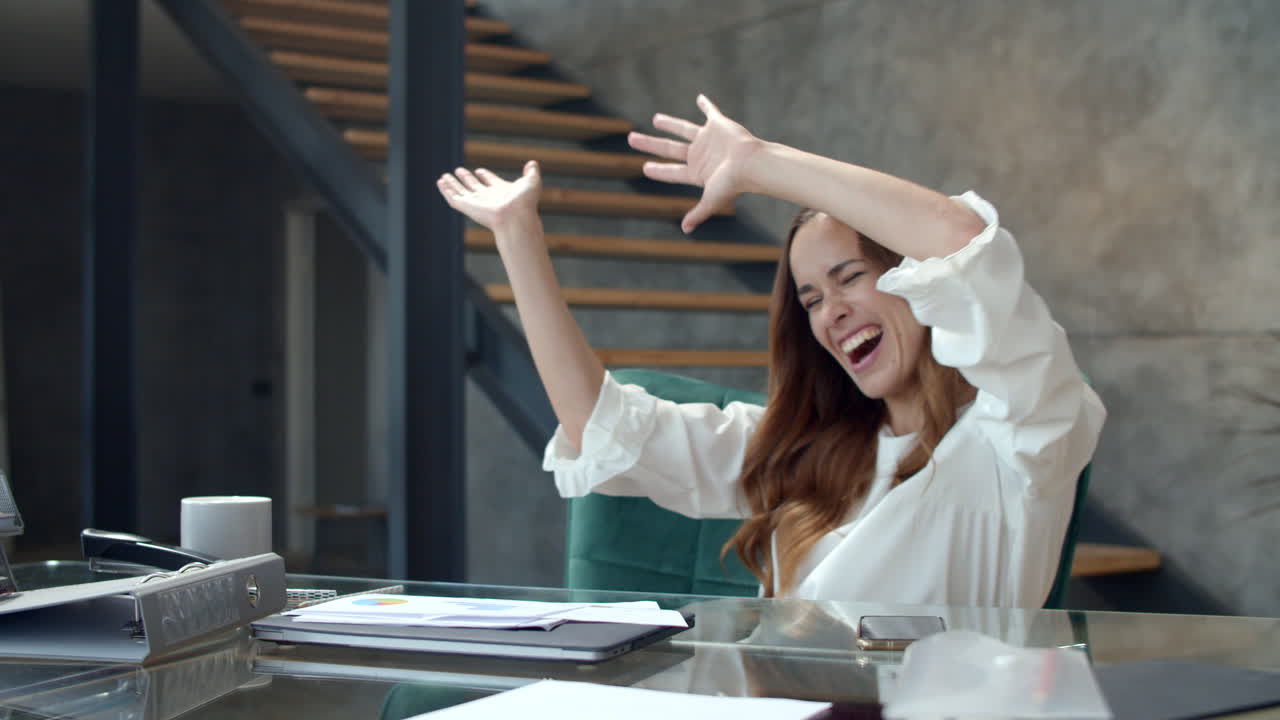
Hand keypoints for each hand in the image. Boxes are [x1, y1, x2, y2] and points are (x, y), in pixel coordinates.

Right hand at [437, 160, 541, 232]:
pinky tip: (440, 182)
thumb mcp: (531, 182)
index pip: (490, 182)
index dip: (485, 176)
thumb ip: (531, 172)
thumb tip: (533, 163)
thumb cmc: (525, 202)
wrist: (516, 216)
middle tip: (459, 170)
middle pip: (473, 186)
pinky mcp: (467, 207)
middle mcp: (488, 197)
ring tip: (444, 175)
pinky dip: (445, 190)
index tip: (480, 171)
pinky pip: (453, 198)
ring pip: (461, 192)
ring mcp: (476, 203)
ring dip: (452, 184)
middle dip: (466, 178)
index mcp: (501, 191)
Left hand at [628, 94, 760, 232]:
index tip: (644, 168)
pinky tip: (699, 98)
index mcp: (697, 173)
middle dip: (650, 144)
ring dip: (669, 124)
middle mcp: (700, 155)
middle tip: (632, 139)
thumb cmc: (733, 183)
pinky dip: (706, 105)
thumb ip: (698, 213)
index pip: (672, 172)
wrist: (752, 163)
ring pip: (683, 130)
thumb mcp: (712, 200)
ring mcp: (708, 140)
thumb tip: (685, 230)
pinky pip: (711, 112)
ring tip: (655, 119)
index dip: (658, 170)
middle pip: (669, 149)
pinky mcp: (719, 125)